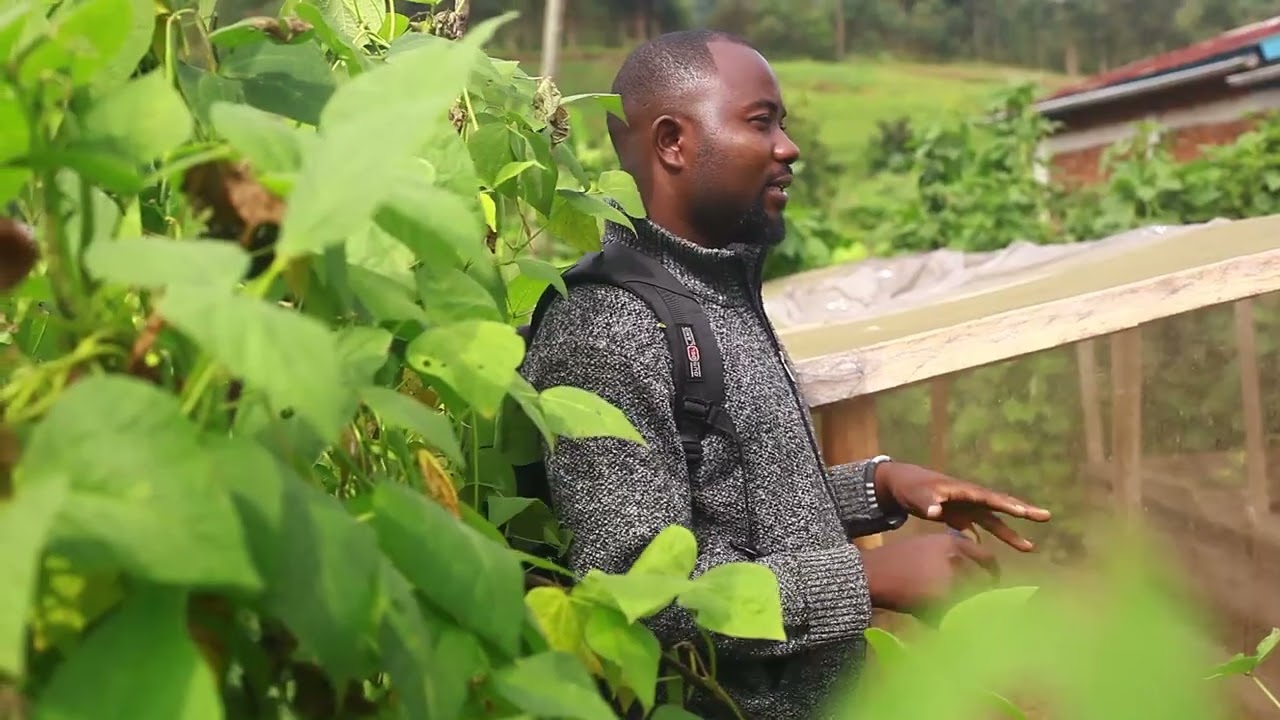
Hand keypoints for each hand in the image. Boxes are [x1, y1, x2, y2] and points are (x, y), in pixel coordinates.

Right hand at [861, 533, 996, 614]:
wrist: (872, 573)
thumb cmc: (897, 559)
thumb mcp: (927, 545)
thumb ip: (953, 554)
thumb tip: (974, 570)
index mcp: (954, 543)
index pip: (988, 559)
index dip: (992, 574)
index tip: (989, 585)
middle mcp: (956, 559)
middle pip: (985, 581)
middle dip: (984, 594)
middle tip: (978, 605)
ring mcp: (950, 580)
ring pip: (974, 599)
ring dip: (971, 609)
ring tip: (962, 616)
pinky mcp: (940, 601)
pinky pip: (957, 615)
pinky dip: (954, 622)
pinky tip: (944, 623)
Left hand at [873, 461, 1051, 551]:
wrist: (898, 484)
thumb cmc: (909, 487)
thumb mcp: (915, 494)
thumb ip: (926, 502)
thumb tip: (936, 511)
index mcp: (963, 490)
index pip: (991, 498)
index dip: (1009, 506)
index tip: (1028, 513)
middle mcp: (969, 498)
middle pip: (1000, 505)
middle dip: (1023, 511)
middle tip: (1046, 516)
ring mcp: (965, 507)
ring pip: (992, 521)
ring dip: (1009, 533)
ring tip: (1030, 548)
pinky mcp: (957, 516)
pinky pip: (976, 529)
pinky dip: (984, 540)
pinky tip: (990, 556)